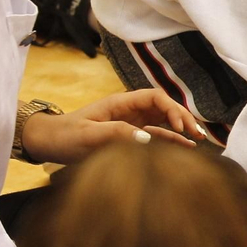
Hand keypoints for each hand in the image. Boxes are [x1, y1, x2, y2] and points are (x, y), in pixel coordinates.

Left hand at [20, 89, 206, 165]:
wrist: (47, 143)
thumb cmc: (64, 136)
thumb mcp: (88, 136)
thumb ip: (116, 134)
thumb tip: (147, 138)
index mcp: (121, 103)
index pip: (155, 98)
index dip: (172, 109)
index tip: (181, 127)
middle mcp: (129, 111)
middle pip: (164, 108)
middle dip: (184, 118)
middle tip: (199, 135)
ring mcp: (130, 124)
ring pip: (163, 122)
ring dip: (181, 130)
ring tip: (199, 141)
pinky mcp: (129, 137)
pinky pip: (155, 137)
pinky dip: (170, 141)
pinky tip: (184, 148)